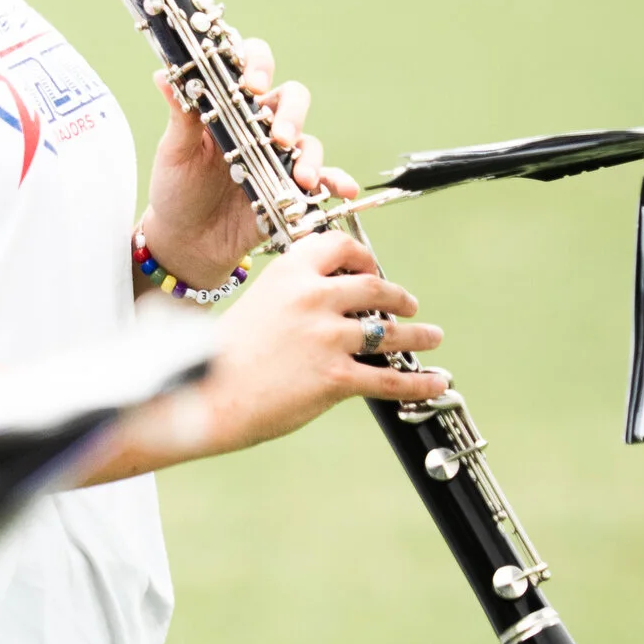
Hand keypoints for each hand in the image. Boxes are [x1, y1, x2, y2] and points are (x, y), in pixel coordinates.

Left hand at [141, 33, 359, 290]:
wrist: (186, 242)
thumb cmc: (176, 188)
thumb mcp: (175, 152)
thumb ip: (180, 115)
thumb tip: (165, 74)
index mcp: (229, 106)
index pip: (251, 67)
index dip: (258, 65)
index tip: (252, 85)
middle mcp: (259, 125)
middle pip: (291, 98)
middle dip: (292, 113)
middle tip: (279, 136)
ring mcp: (278, 156)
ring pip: (307, 139)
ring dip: (310, 154)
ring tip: (300, 177)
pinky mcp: (290, 187)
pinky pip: (323, 179)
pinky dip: (336, 180)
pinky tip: (342, 188)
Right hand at [186, 230, 448, 456]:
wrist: (206, 396)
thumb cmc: (224, 356)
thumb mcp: (257, 304)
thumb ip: (292, 295)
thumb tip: (330, 302)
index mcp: (290, 272)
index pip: (340, 247)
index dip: (364, 257)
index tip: (372, 268)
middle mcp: (313, 298)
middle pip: (375, 288)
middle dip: (399, 296)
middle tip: (409, 304)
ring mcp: (327, 337)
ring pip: (391, 333)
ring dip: (418, 334)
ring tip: (431, 336)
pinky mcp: (336, 378)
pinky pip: (391, 379)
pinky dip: (420, 381)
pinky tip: (437, 380)